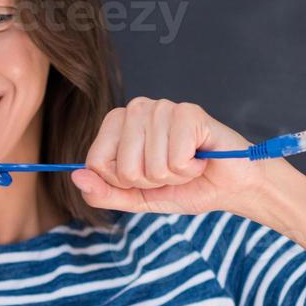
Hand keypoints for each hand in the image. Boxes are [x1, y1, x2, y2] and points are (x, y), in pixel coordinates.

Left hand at [71, 97, 281, 216]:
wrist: (229, 186)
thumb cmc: (184, 186)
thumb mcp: (137, 198)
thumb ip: (104, 193)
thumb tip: (76, 178)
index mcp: (118, 124)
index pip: (96, 162)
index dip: (122, 182)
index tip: (144, 177)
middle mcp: (136, 109)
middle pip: (123, 167)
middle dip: (149, 182)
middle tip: (169, 171)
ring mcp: (162, 107)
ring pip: (150, 166)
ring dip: (173, 176)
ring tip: (186, 164)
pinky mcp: (189, 112)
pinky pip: (175, 160)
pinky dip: (189, 170)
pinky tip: (199, 158)